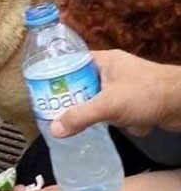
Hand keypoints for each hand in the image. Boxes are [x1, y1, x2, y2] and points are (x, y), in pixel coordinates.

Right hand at [50, 50, 180, 137]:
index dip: (56, 75)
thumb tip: (54, 129)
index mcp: (103, 60)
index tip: (44, 90)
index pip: (71, 62)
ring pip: (98, 100)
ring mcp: (124, 86)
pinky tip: (117, 128)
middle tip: (58, 112)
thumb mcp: (108, 105)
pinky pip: (115, 111)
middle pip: (82, 85)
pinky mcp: (135, 102)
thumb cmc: (147, 94)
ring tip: (87, 123)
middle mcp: (112, 71)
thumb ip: (80, 117)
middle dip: (76, 101)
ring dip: (97, 114)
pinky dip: (116, 121)